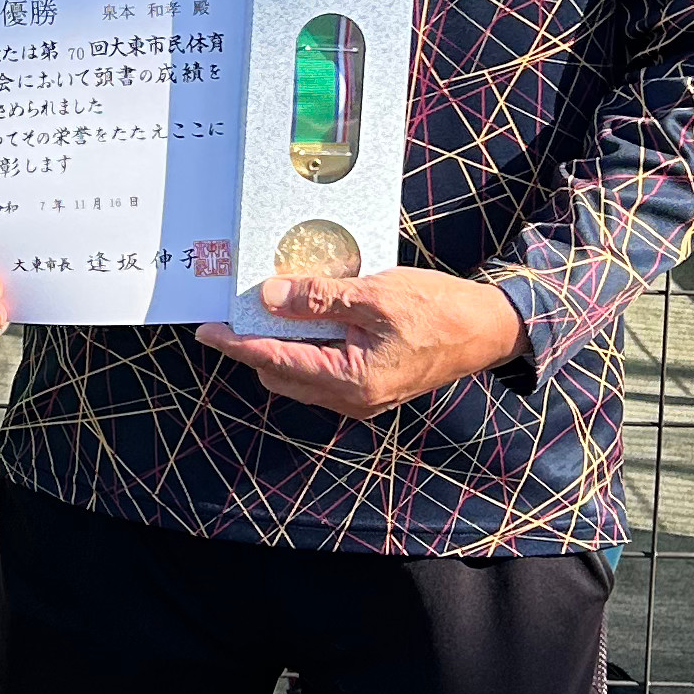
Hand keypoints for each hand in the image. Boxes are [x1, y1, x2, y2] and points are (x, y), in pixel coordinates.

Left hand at [200, 268, 525, 419]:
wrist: (487, 330)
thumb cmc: (439, 310)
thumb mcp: (376, 295)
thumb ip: (319, 298)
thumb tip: (268, 297)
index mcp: (352, 381)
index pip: (276, 362)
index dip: (237, 344)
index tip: (206, 329)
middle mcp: (352, 399)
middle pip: (281, 374)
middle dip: (255, 344)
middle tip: (238, 306)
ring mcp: (361, 397)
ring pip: (300, 374)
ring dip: (281, 344)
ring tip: (272, 304)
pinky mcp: (370, 386)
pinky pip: (322, 370)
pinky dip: (307, 346)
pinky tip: (308, 314)